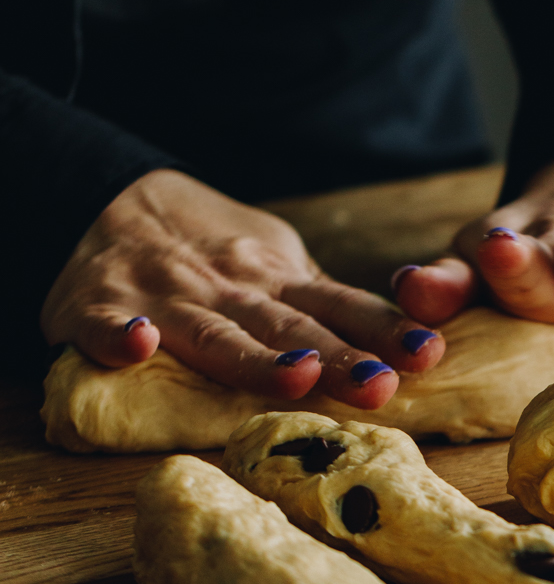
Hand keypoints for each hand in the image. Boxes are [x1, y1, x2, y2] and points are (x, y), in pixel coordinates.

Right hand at [40, 169, 445, 406]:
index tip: (426, 353)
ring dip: (255, 357)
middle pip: (290, 327)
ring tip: (297, 374)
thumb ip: (321, 301)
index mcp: (277, 280)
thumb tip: (390, 338)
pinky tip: (136, 346)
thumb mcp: (276, 260)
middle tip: (380, 385)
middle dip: (337, 357)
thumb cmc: (209, 247)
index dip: (382, 331)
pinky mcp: (96, 307)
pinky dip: (118, 336)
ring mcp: (164, 299)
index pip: (340, 306)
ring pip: (214, 334)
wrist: (113, 198)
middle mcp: (228, 288)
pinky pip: (105, 325)